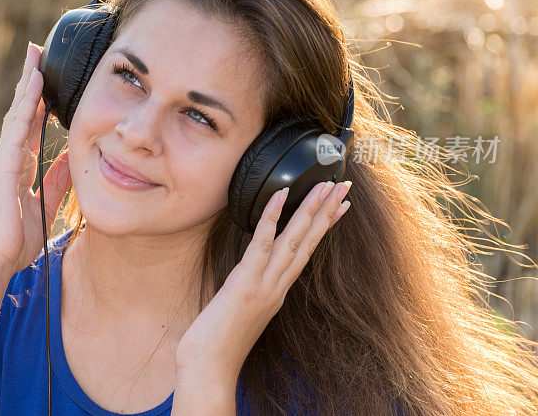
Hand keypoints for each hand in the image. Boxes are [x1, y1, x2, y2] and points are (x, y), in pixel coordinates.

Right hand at [0, 42, 72, 274]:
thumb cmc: (15, 242)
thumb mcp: (45, 207)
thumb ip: (57, 183)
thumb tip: (74, 161)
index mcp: (18, 169)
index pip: (31, 129)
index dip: (39, 106)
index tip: (47, 84)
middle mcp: (9, 159)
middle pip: (22, 113)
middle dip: (30, 85)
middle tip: (36, 55)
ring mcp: (4, 158)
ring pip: (18, 112)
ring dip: (27, 83)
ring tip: (34, 55)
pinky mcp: (4, 162)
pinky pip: (18, 125)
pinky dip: (27, 102)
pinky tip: (35, 82)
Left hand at [175, 180, 351, 379]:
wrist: (209, 369)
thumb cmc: (218, 343)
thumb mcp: (241, 311)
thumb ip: (251, 291)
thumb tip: (251, 276)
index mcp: (277, 292)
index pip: (305, 252)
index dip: (323, 228)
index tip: (340, 207)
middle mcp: (277, 287)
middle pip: (308, 242)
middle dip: (327, 212)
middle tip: (344, 185)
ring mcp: (264, 284)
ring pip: (293, 240)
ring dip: (311, 210)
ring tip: (325, 185)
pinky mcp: (246, 282)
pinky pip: (262, 244)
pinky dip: (271, 217)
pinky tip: (280, 195)